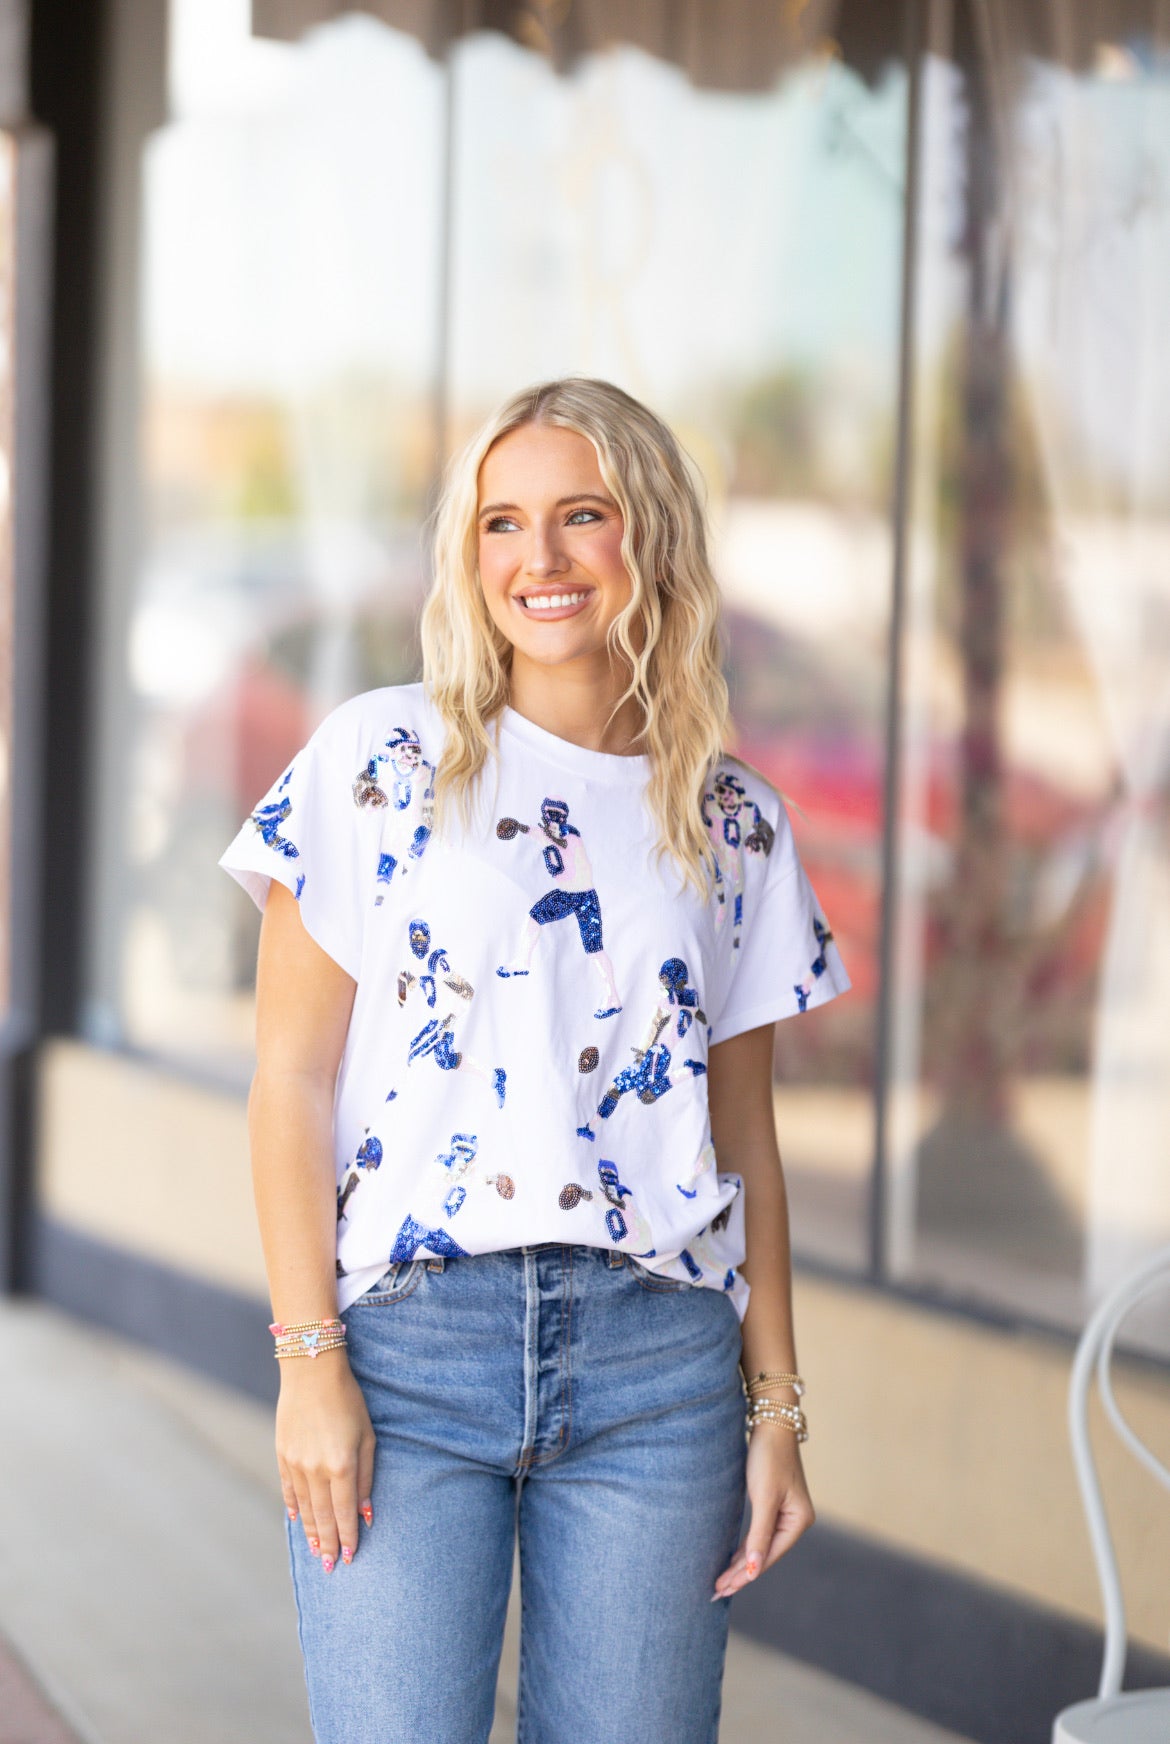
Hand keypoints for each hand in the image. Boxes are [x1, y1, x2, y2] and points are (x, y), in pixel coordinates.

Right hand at [276, 1349, 375, 1573]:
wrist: (311, 1370)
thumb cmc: (348, 1400)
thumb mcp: (368, 1435)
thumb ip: (367, 1476)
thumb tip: (365, 1512)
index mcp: (341, 1466)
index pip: (344, 1513)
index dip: (348, 1538)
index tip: (351, 1558)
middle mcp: (316, 1470)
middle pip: (323, 1517)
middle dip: (329, 1544)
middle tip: (331, 1567)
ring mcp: (295, 1463)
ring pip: (305, 1508)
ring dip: (311, 1532)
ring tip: (316, 1552)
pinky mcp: (282, 1454)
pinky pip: (288, 1489)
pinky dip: (294, 1507)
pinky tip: (298, 1520)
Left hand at [712, 1424, 813, 1599]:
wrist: (771, 1420)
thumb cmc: (769, 1456)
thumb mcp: (763, 1496)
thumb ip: (759, 1534)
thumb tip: (752, 1570)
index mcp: (799, 1521)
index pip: (767, 1556)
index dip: (745, 1575)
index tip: (723, 1588)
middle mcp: (795, 1520)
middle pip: (764, 1554)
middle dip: (740, 1573)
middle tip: (716, 1592)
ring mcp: (785, 1512)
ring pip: (760, 1545)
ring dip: (741, 1563)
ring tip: (721, 1582)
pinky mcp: (773, 1503)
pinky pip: (759, 1533)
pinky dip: (745, 1547)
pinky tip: (733, 1560)